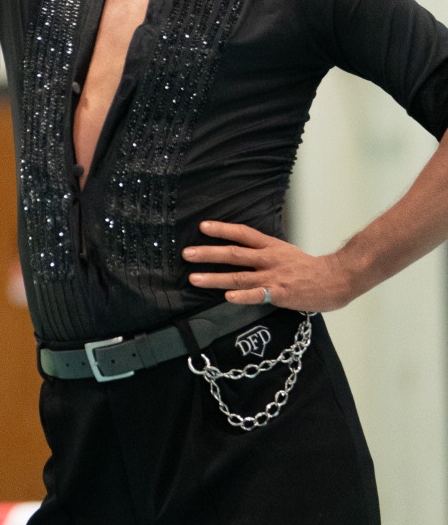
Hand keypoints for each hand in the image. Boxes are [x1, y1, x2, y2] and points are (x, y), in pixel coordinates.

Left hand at [183, 221, 354, 310]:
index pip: (242, 234)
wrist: (337, 278)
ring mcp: (274, 277)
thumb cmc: (311, 268)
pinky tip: (227, 297)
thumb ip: (264, 252)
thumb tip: (244, 251)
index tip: (202, 227)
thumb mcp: (285, 252)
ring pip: (239, 276)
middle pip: (234, 253)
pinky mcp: (280, 294)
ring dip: (215, 277)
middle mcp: (269, 259)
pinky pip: (258, 295)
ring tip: (194, 278)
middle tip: (187, 253)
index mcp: (271, 246)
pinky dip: (242, 296)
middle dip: (208, 253)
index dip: (222, 229)